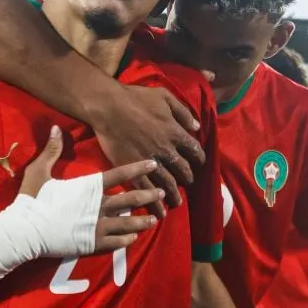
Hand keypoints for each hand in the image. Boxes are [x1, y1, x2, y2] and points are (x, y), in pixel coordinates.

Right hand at [20, 127, 161, 251]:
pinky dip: (127, 239)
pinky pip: (116, 242)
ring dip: (143, 220)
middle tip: (163, 193)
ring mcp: (97, 226)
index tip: (154, 163)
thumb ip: (52, 150)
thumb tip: (56, 128)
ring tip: (155, 219)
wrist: (24, 231)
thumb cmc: (32, 200)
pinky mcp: (92, 244)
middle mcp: (99, 206)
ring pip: (128, 223)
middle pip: (131, 199)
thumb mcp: (39, 171)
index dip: (138, 167)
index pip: (120, 174)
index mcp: (89, 187)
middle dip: (149, 195)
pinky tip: (134, 238)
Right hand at [93, 84, 204, 218]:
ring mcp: (150, 162)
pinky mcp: (133, 169)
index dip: (198, 158)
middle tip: (187, 182)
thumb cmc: (135, 97)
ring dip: (174, 195)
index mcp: (175, 132)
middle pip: (184, 170)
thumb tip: (197, 127)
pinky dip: (155, 202)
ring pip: (168, 184)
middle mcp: (166, 150)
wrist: (108, 106)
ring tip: (176, 202)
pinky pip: (148, 190)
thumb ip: (183, 112)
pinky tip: (159, 211)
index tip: (198, 163)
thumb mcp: (164, 96)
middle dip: (188, 178)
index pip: (195, 151)